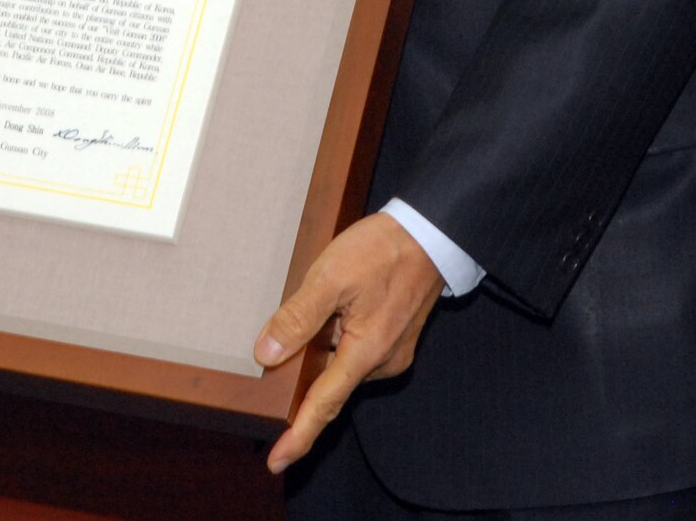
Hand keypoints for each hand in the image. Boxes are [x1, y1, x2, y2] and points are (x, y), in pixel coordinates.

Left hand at [255, 212, 444, 473]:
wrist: (430, 233)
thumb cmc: (381, 251)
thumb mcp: (330, 277)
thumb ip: (297, 317)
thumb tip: (266, 354)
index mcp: (366, 352)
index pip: (324, 405)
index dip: (299, 435)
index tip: (277, 461)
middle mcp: (381, 362)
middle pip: (330, 383)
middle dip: (302, 378)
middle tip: (276, 360)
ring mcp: (391, 352)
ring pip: (341, 363)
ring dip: (321, 350)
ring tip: (312, 310)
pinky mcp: (394, 339)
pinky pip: (355, 350)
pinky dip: (336, 340)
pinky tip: (329, 313)